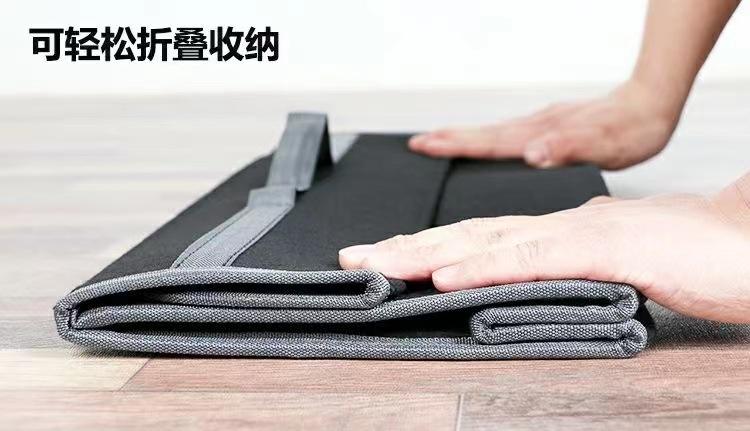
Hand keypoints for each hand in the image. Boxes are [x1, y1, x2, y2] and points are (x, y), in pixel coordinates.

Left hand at [339, 175, 749, 322]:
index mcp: (560, 234)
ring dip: (426, 255)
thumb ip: (573, 272)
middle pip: (468, 237)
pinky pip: (533, 259)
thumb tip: (537, 284)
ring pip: (487, 243)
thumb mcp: (617, 271)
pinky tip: (444, 276)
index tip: (383, 261)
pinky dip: (484, 267)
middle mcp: (559, 226)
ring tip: (376, 266)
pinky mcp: (604, 250)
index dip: (427, 249)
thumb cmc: (693, 257)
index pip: (480, 240)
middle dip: (405, 249)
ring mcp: (579, 235)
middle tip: (353, 261)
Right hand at [408, 80, 681, 169]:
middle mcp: (535, 128)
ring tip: (437, 141)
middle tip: (416, 143)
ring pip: (493, 132)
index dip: (455, 146)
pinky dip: (487, 137)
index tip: (423, 145)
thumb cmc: (629, 131)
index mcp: (540, 136)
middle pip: (483, 135)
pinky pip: (508, 133)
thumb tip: (533, 154)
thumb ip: (567, 148)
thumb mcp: (603, 145)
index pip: (488, 143)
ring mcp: (541, 125)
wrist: (650, 103)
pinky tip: (485, 143)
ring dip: (463, 137)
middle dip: (448, 140)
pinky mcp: (549, 126)